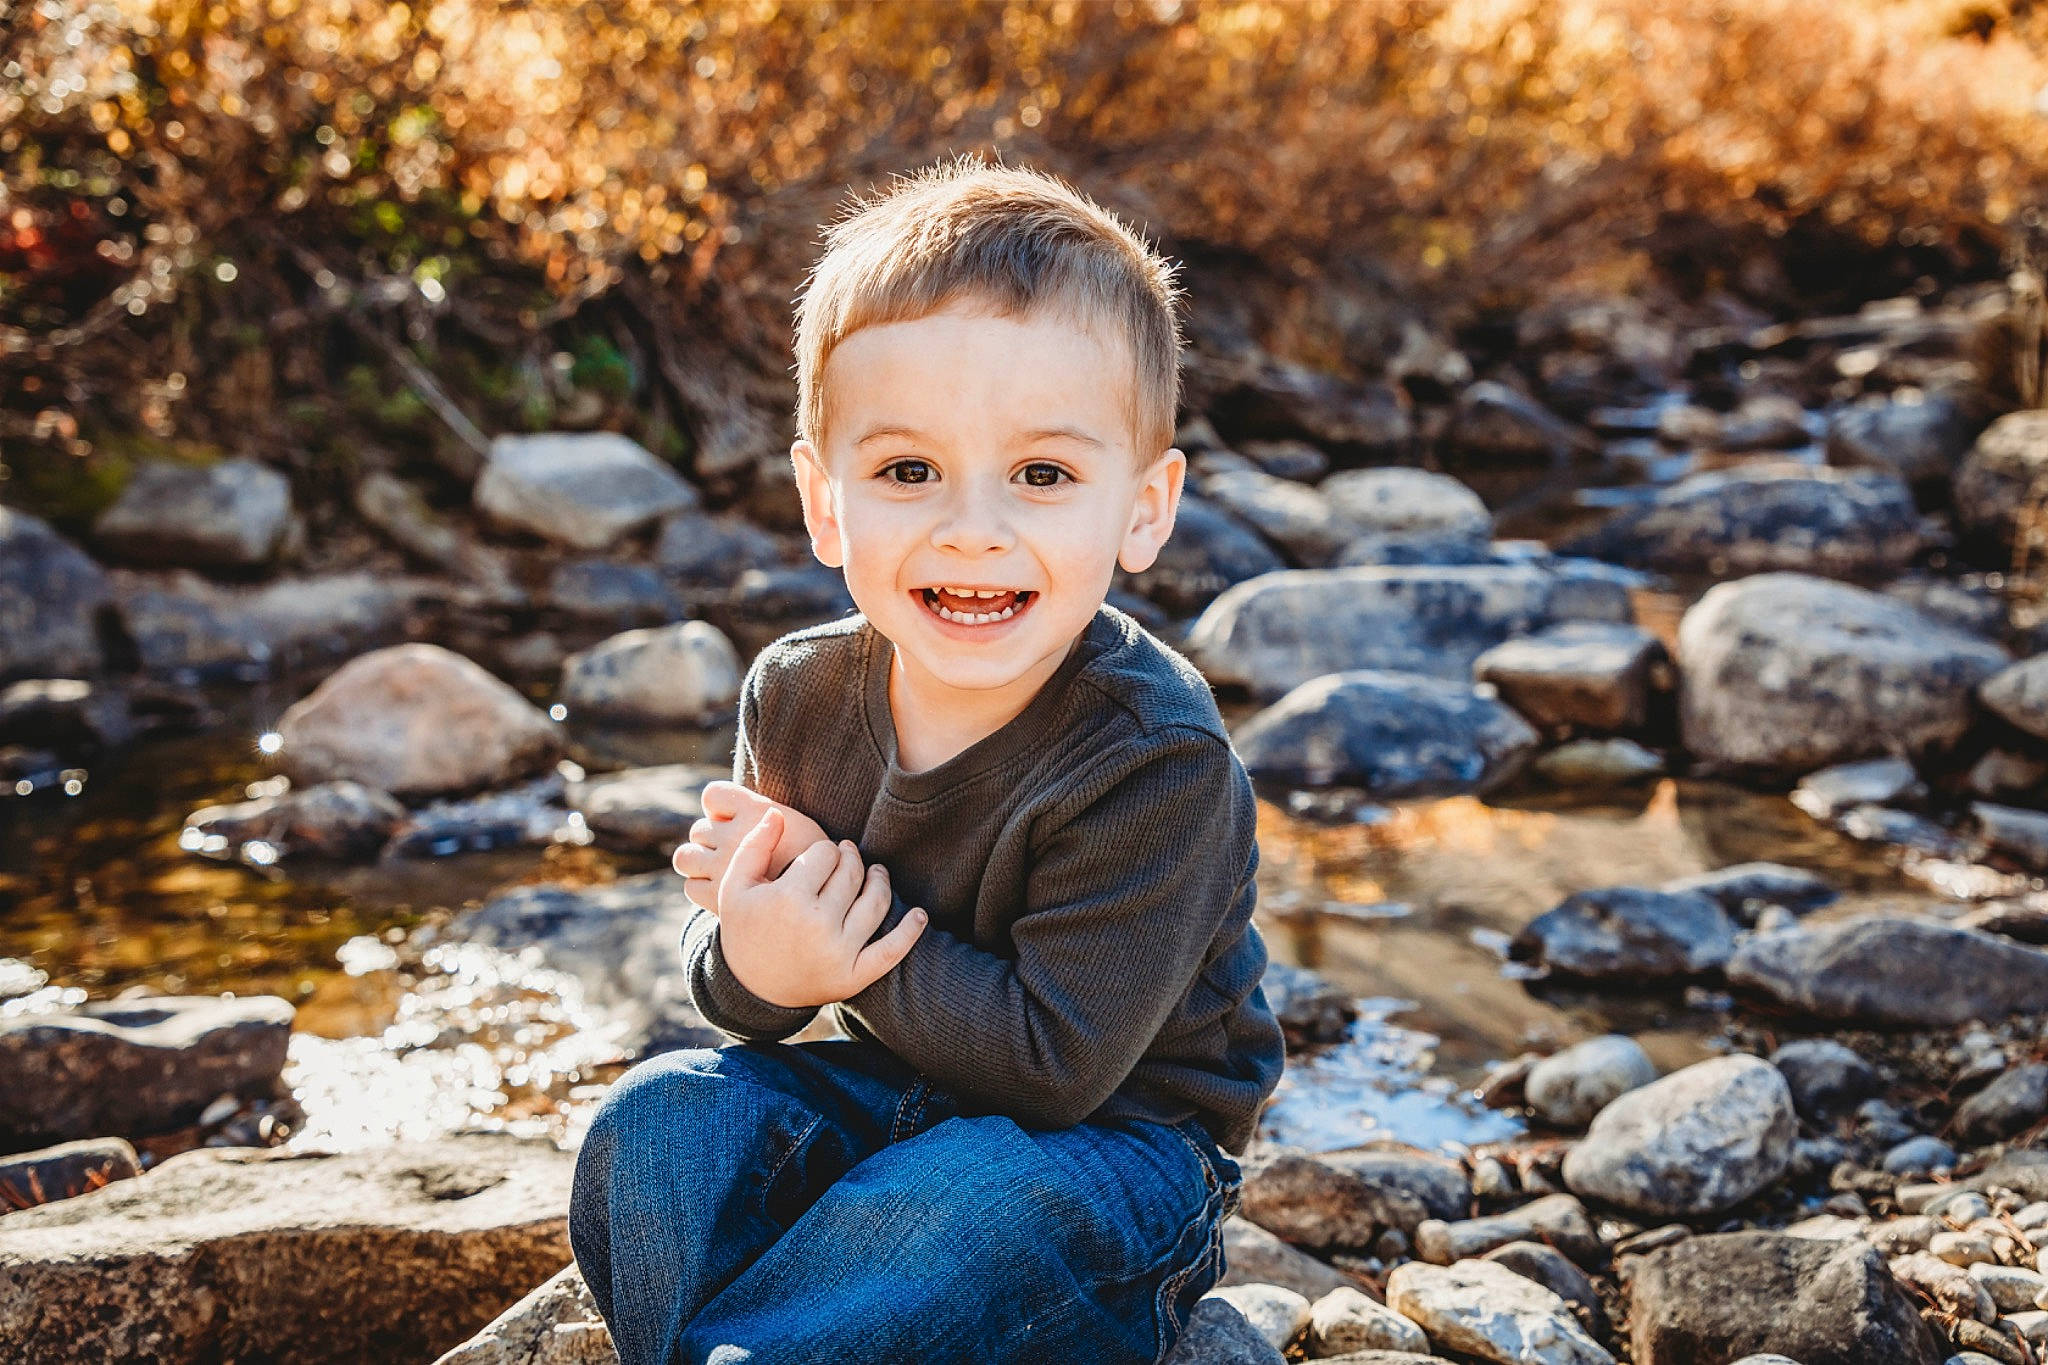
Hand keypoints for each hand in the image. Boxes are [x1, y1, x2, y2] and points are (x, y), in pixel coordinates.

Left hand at [673, 782, 828, 913]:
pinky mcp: (717, 897)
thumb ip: (771, 817)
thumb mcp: (802, 828)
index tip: (734, 820)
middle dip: (712, 839)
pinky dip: (699, 886)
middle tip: (733, 853)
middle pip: (699, 829)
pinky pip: (691, 886)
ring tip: (719, 870)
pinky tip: (720, 891)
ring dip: (697, 861)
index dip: (720, 807)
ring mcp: (723, 866)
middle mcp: (736, 835)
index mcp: (757, 810)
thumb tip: (749, 811)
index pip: (712, 795)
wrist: (824, 909)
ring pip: (686, 857)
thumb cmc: (821, 866)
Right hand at [717, 809, 926, 1009]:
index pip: (826, 854)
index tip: (816, 859)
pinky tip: (920, 915)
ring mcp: (839, 952)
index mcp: (788, 898)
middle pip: (851, 873)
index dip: (823, 851)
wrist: (751, 991)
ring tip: (876, 873)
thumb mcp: (735, 888)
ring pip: (875, 902)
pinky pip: (891, 951)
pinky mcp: (854, 976)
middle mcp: (817, 924)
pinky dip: (910, 932)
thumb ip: (755, 846)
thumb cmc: (744, 931)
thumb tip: (778, 813)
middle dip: (851, 859)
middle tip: (848, 857)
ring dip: (880, 881)